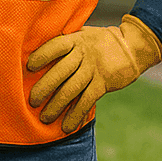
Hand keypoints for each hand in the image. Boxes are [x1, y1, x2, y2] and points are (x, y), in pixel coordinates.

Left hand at [26, 15, 161, 133]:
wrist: (132, 47)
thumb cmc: (99, 42)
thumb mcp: (82, 34)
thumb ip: (65, 43)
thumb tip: (35, 54)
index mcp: (76, 39)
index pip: (56, 46)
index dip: (43, 56)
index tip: (29, 66)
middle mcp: (84, 54)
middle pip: (61, 71)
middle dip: (45, 87)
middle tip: (32, 101)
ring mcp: (94, 69)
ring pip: (72, 89)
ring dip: (57, 105)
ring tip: (45, 118)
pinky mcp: (103, 84)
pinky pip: (87, 101)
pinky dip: (76, 115)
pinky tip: (67, 126)